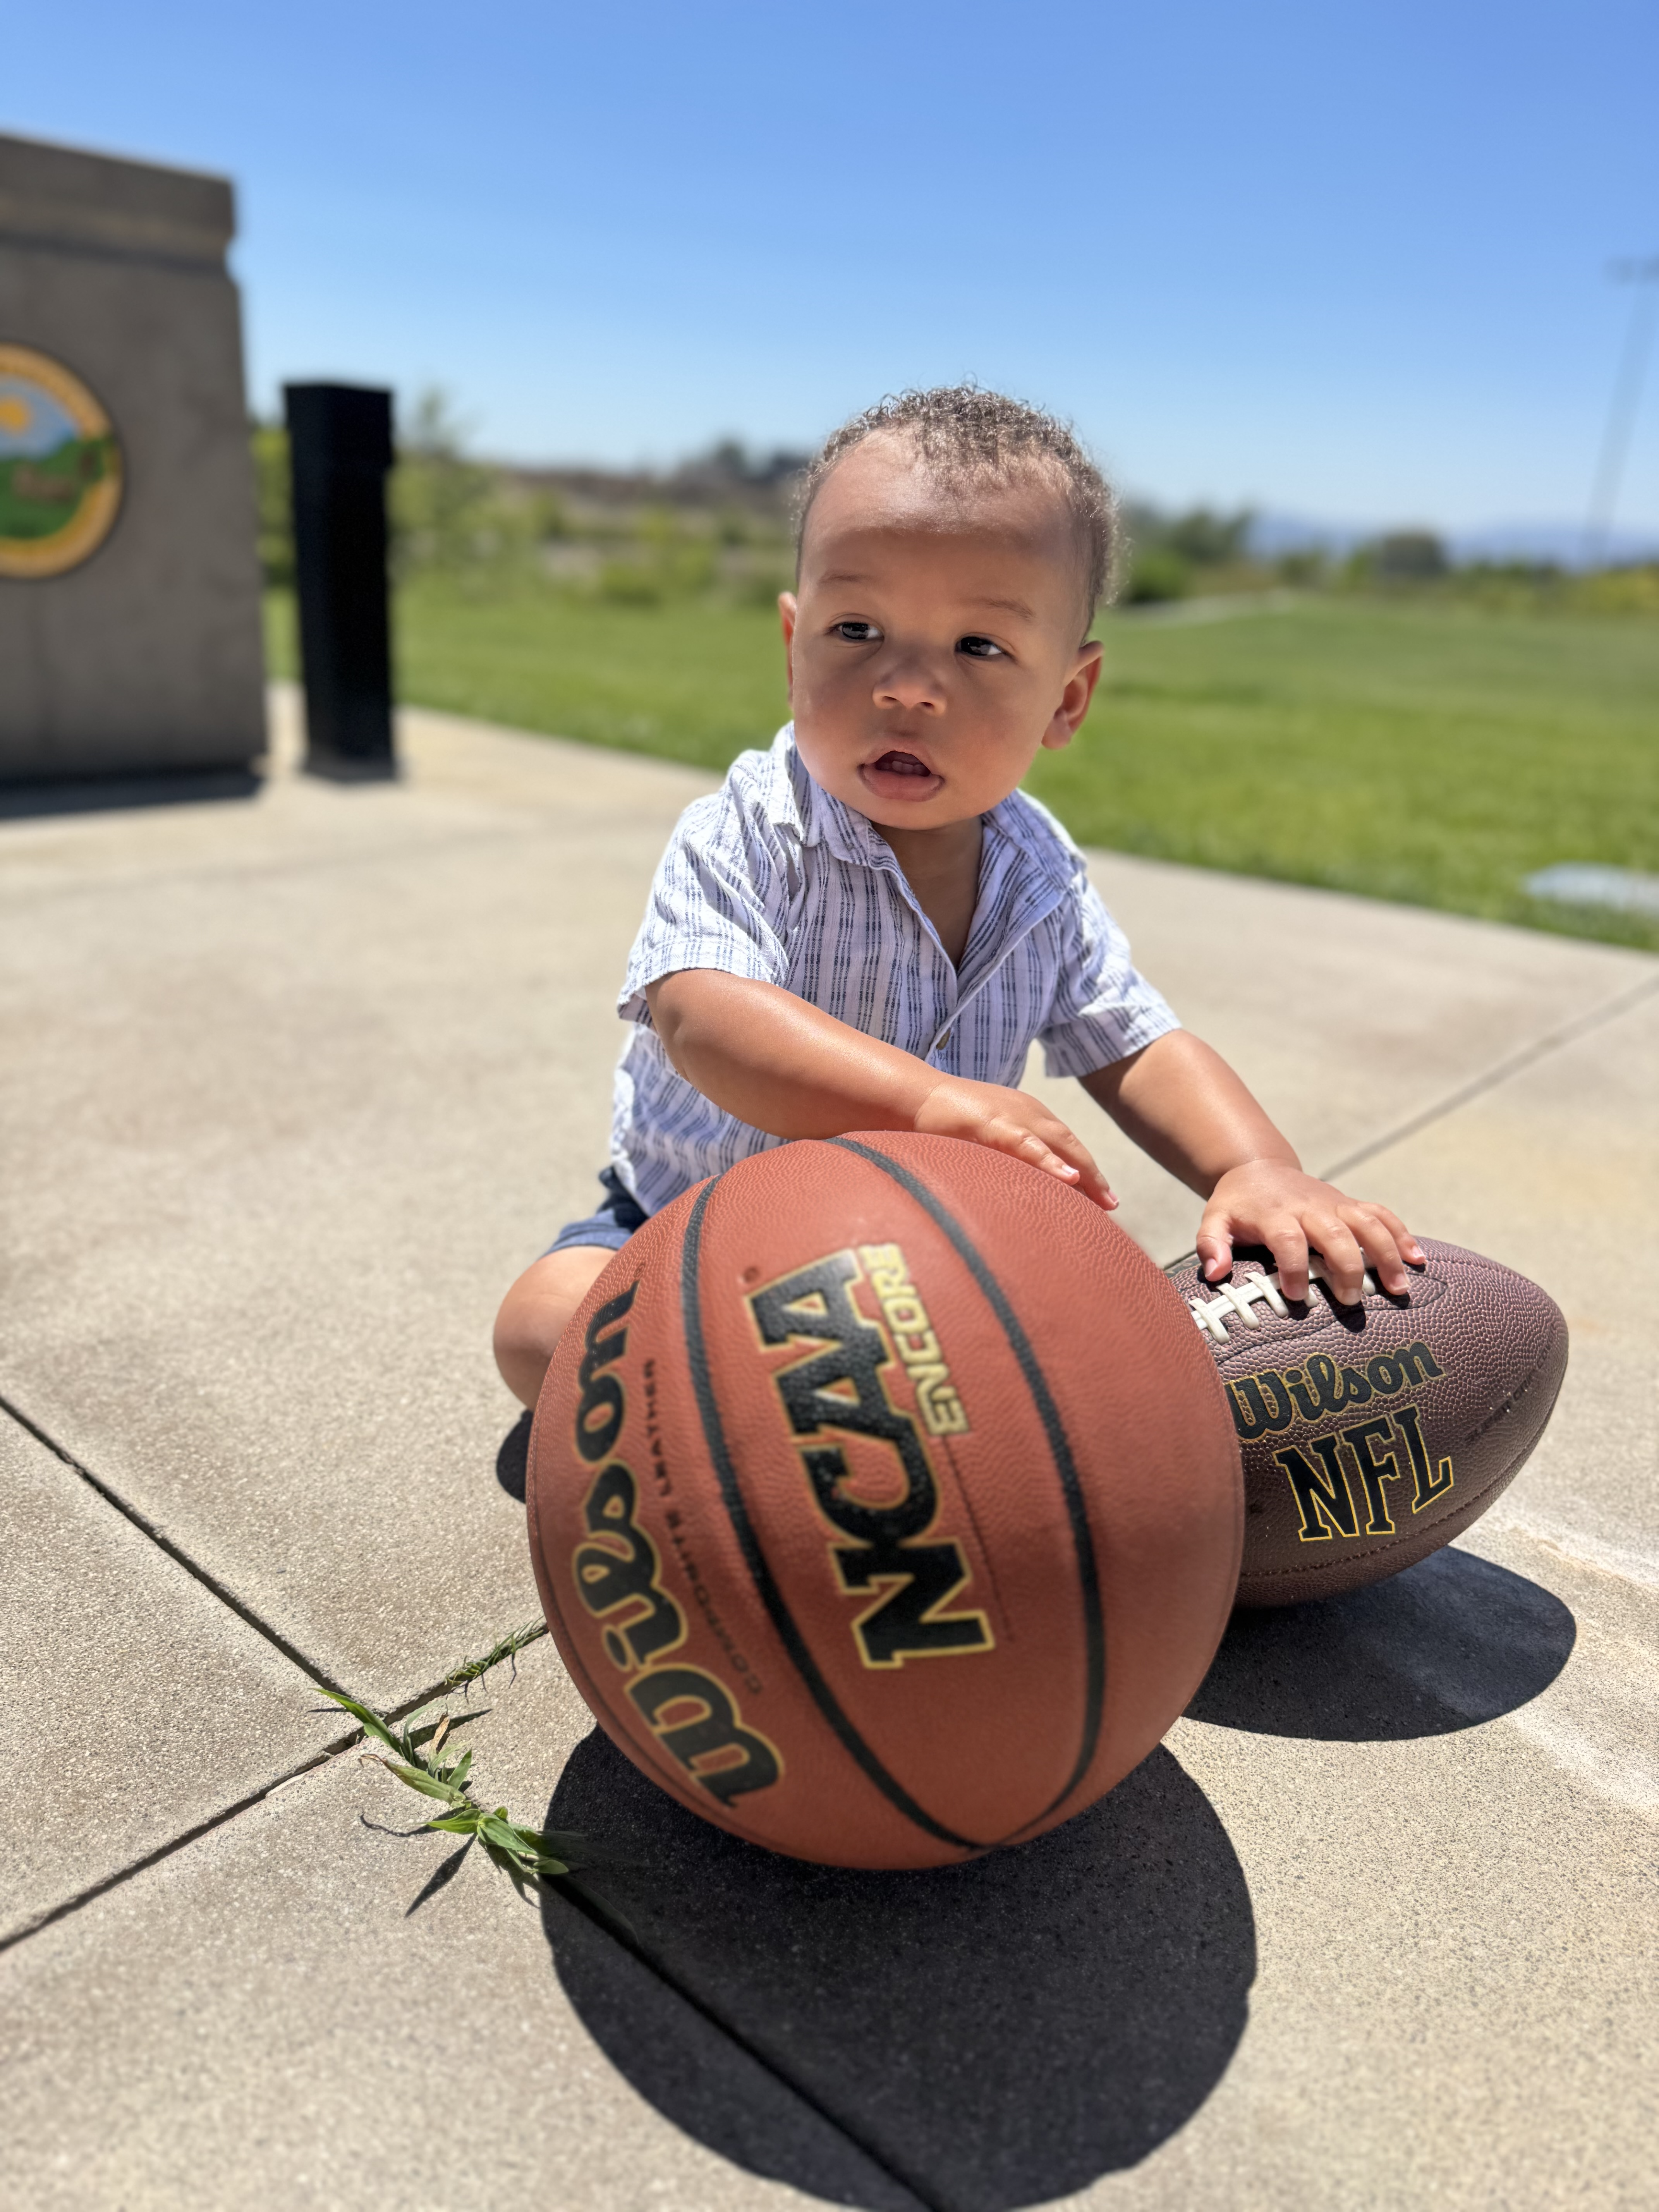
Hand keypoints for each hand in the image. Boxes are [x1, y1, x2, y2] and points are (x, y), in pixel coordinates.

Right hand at [914, 1076, 1116, 1209]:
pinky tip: (1068, 1177)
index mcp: (1027, 1115)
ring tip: (1103, 1198)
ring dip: (1084, 1172)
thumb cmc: (943, 1121)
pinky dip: (1050, 1161)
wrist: (914, 1096)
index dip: (1086, 1171)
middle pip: (1071, 1147)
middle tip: (1112, 1205)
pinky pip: (1027, 1145)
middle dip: (1094, 1177)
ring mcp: (1012, 1116)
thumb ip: (1006, 1154)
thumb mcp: (985, 1137)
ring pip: (1058, 1145)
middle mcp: (1028, 1112)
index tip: (1103, 1199)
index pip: (1066, 1146)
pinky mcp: (992, 1124)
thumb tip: (1017, 1185)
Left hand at [1197, 1161, 1422, 1303]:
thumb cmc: (1238, 1205)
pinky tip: (1419, 1260)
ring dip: (1387, 1253)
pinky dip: (1403, 1234)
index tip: (1297, 1297)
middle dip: (1346, 1266)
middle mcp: (1310, 1207)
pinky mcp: (1351, 1204)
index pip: (1287, 1239)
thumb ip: (1211, 1244)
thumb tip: (1215, 1273)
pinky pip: (1382, 1214)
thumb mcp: (1214, 1220)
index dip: (1293, 1267)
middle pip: (1335, 1233)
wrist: (1258, 1168)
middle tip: (1351, 1300)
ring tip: (1399, 1288)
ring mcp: (1335, 1204)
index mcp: (1275, 1214)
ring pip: (1368, 1223)